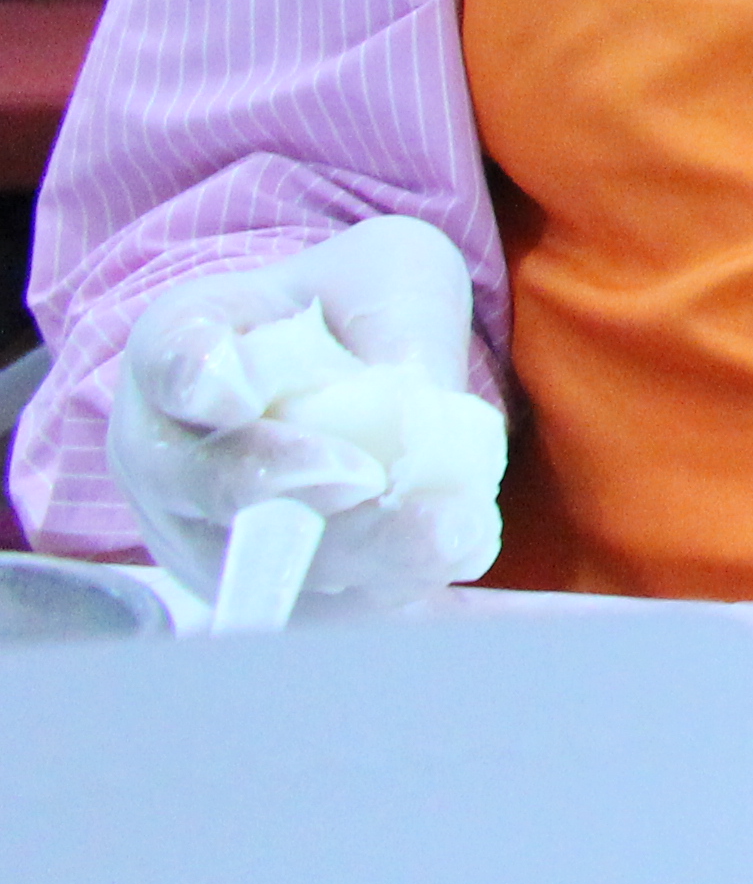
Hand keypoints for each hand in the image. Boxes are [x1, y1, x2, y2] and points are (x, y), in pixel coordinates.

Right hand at [112, 216, 507, 612]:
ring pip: (258, 561)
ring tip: (449, 534)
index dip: (196, 378)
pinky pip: (312, 607)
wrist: (344, 370)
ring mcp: (198, 530)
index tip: (232, 394)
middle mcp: (166, 447)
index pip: (171, 357)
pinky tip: (455, 561)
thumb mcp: (390, 276)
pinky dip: (384, 591)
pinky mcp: (258, 588)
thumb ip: (397, 325)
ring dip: (356, 553)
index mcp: (182, 340)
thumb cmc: (356, 308)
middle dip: (283, 486)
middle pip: (203, 481)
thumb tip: (422, 405)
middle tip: (366, 478)